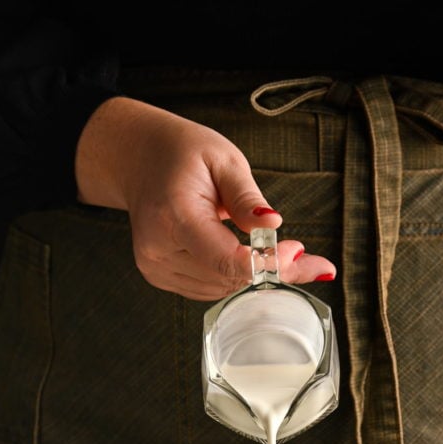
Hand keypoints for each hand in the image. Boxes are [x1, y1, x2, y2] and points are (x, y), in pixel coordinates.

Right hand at [75, 97, 336, 299]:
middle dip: (270, 269)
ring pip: (221, 288)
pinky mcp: (160, 276)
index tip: (297, 252)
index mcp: (174, 216)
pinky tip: (244, 255)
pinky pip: (208, 288)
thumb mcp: (224, 160)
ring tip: (275, 251)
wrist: (138, 159)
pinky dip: (232, 276)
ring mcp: (156, 267)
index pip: (226, 259)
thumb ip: (248, 198)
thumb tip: (274, 225)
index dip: (267, 264)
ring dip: (253, 274)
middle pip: (228, 277)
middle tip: (304, 255)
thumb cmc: (182, 154)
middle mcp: (159, 249)